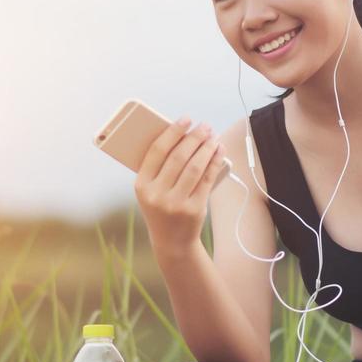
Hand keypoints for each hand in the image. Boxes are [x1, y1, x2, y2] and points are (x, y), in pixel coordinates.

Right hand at [134, 116, 226, 256]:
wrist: (171, 242)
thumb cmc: (161, 207)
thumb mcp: (151, 190)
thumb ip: (159, 167)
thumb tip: (181, 135)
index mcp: (142, 186)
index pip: (157, 151)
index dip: (172, 132)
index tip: (185, 119)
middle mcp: (157, 195)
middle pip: (178, 157)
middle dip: (194, 138)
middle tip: (204, 126)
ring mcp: (176, 203)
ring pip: (194, 167)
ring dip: (206, 148)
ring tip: (213, 136)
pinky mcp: (194, 209)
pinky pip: (207, 179)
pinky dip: (214, 162)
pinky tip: (219, 151)